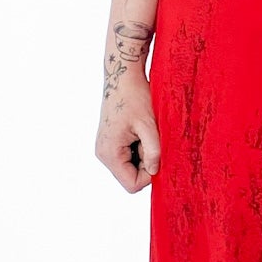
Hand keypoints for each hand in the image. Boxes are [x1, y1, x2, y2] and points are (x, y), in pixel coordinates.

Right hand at [95, 67, 160, 192]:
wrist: (122, 77)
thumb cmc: (134, 97)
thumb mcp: (149, 125)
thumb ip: (153, 151)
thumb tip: (155, 171)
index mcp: (110, 153)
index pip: (132, 185)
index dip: (149, 175)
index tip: (158, 155)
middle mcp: (104, 154)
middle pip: (131, 177)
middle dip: (147, 162)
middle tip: (151, 139)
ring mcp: (106, 148)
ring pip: (131, 166)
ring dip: (144, 153)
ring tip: (145, 132)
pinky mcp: (111, 142)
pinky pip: (129, 156)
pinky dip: (139, 147)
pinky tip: (140, 130)